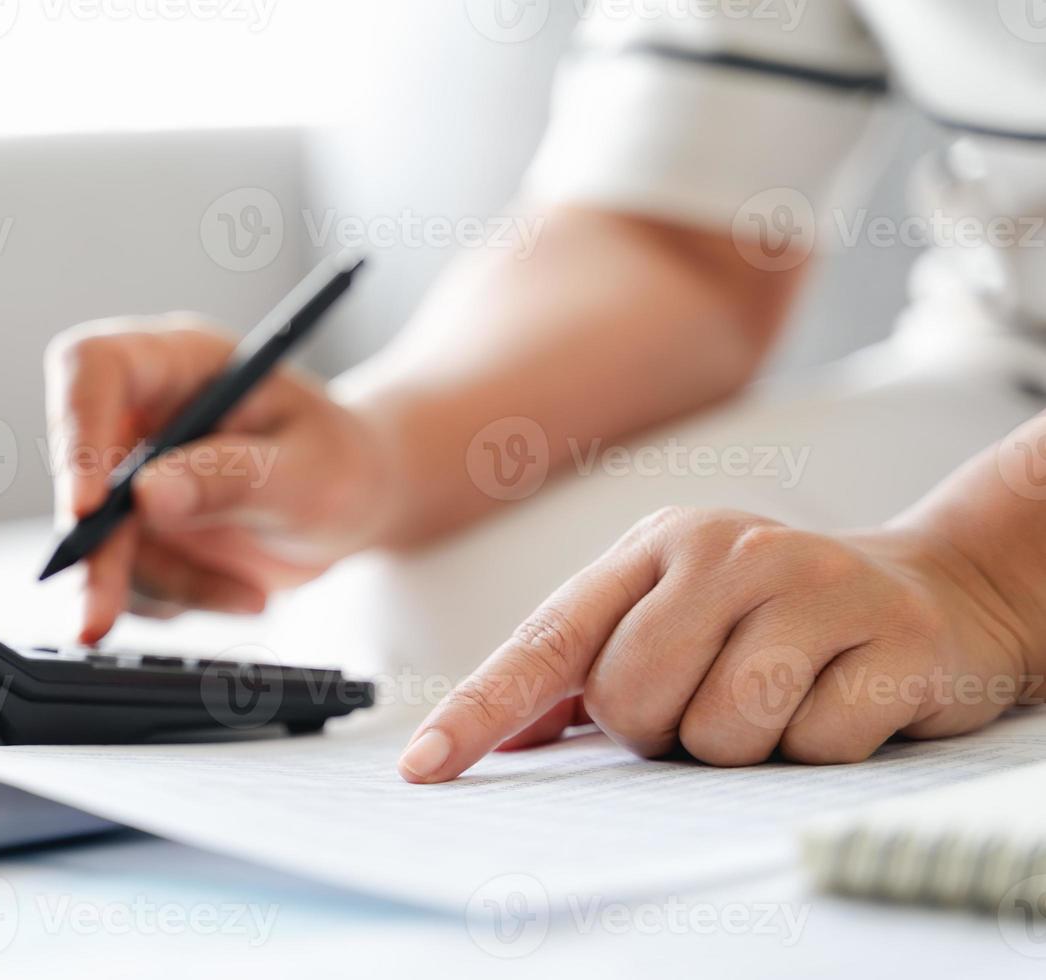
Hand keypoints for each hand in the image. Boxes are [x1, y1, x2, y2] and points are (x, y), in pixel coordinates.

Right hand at [44, 315, 393, 642]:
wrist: (358, 501)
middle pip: (78, 470)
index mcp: (179, 362)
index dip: (75, 432)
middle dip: (96, 552)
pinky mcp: (139, 530)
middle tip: (99, 616)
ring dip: (168, 584)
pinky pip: (131, 579)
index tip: (89, 508)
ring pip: (104, 542)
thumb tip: (149, 493)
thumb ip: (234, 478)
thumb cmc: (341, 461)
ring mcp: (133, 474)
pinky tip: (239, 591)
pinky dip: (181, 599)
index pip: (91, 367)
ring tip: (252, 594)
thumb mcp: (308, 471)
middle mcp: (142, 413)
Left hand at [398, 507, 1034, 781]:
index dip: (481, 708)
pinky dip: (820, 747)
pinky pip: (813, 745)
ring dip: (742, 746)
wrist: (938, 588)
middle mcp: (727, 549)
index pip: (548, 639)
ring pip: (720, 729)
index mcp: (656, 545)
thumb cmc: (778, 617)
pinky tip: (843, 700)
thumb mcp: (680, 614)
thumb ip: (594, 666)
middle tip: (711, 702)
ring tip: (781, 699)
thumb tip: (506, 733)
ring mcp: (813, 583)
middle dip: (660, 731)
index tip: (425, 766)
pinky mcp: (892, 635)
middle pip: (629, 698)